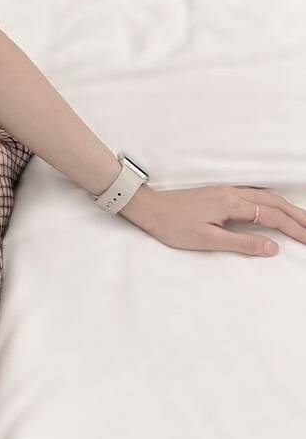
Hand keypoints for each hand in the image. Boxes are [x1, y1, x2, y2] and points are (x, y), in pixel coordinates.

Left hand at [120, 182, 305, 255]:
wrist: (149, 208)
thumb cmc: (174, 226)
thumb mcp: (208, 240)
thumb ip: (243, 244)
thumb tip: (273, 247)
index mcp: (231, 203)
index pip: (271, 216)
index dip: (293, 229)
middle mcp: (232, 193)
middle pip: (273, 202)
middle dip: (297, 215)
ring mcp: (226, 191)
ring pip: (265, 197)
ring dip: (286, 208)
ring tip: (302, 220)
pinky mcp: (220, 194)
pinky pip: (254, 195)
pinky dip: (272, 202)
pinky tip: (275, 207)